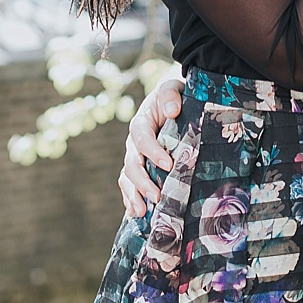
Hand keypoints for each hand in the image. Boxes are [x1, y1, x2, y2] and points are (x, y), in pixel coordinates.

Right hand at [120, 70, 182, 217]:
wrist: (172, 101)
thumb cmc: (174, 96)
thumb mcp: (173, 88)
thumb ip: (170, 96)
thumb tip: (172, 110)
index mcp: (141, 123)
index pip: (143, 139)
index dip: (153, 152)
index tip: (168, 165)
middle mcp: (134, 143)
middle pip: (132, 164)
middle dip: (142, 182)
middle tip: (156, 196)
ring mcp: (134, 156)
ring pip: (127, 178)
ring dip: (133, 195)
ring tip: (143, 211)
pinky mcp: (139, 166)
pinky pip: (129, 184)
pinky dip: (130, 198)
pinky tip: (136, 213)